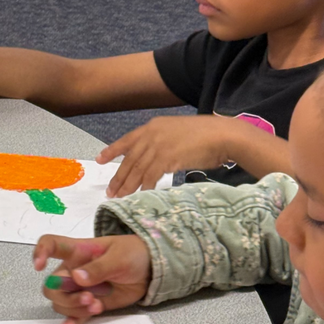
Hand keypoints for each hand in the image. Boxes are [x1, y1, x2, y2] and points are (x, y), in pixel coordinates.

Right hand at [34, 234, 151, 323]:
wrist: (151, 270)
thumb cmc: (133, 253)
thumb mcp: (119, 257)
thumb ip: (99, 268)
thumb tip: (76, 277)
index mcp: (77, 251)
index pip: (51, 245)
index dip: (40, 252)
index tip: (39, 266)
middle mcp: (73, 270)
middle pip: (52, 285)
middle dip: (65, 296)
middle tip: (88, 297)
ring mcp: (80, 289)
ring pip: (61, 303)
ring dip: (75, 308)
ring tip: (96, 305)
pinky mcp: (90, 304)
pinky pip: (75, 315)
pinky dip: (71, 322)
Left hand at [96, 115, 234, 196]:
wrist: (223, 135)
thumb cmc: (207, 137)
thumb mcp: (179, 135)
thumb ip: (164, 145)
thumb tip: (156, 162)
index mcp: (153, 126)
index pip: (127, 140)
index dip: (112, 151)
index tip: (99, 159)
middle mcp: (152, 134)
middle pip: (129, 159)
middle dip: (118, 176)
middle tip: (110, 191)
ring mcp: (159, 145)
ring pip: (137, 169)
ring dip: (128, 185)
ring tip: (120, 197)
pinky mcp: (167, 157)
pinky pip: (150, 176)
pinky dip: (145, 188)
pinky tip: (142, 196)